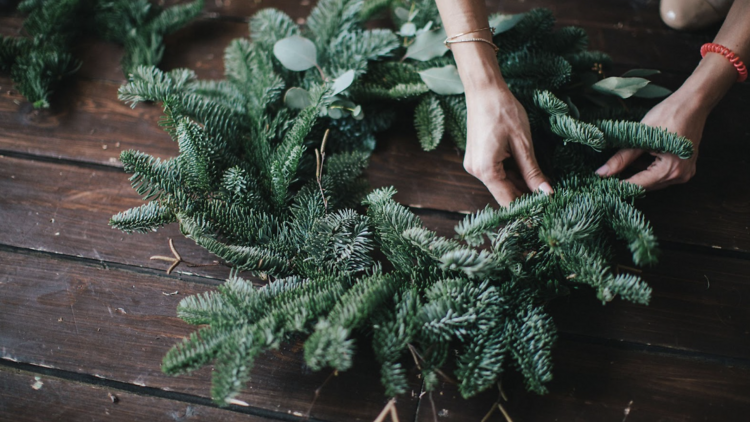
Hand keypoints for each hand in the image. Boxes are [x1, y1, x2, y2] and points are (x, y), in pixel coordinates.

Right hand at [463, 85, 552, 205]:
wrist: (484, 91)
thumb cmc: (503, 111)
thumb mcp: (523, 143)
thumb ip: (532, 171)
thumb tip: (546, 193)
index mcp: (486, 170)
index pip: (508, 200)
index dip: (527, 209)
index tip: (545, 213)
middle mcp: (476, 171)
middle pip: (504, 193)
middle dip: (525, 196)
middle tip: (549, 197)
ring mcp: (475, 165)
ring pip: (501, 184)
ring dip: (520, 184)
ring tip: (542, 184)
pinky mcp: (477, 158)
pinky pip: (496, 173)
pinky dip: (511, 174)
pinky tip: (528, 172)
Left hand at [595, 89, 705, 189]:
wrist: (693, 103)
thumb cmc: (668, 115)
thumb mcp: (640, 137)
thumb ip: (621, 158)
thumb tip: (602, 172)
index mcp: (670, 170)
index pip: (639, 185)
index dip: (619, 185)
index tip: (603, 185)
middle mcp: (680, 176)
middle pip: (647, 185)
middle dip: (628, 179)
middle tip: (609, 174)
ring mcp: (685, 172)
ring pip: (654, 181)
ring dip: (638, 173)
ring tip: (623, 162)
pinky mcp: (686, 166)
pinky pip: (662, 174)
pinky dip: (649, 168)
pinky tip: (640, 157)